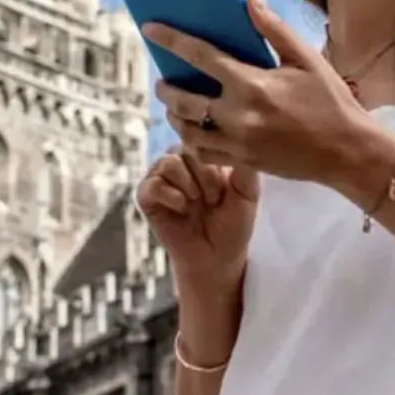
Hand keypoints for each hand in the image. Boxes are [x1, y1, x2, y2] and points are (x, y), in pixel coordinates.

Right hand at [134, 146, 257, 290]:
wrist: (217, 256)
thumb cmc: (233, 222)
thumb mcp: (248, 193)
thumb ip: (245, 167)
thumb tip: (241, 141)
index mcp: (203, 153)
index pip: (205, 137)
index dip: (218, 163)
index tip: (227, 187)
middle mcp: (179, 159)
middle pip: (186, 148)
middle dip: (206, 177)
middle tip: (214, 200)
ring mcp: (160, 175)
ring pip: (169, 163)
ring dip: (189, 187)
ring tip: (197, 204)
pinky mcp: (146, 194)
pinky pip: (153, 185)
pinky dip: (172, 197)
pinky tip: (182, 209)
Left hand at [144, 0, 376, 184]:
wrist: (347, 151)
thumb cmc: (330, 100)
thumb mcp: (306, 59)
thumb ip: (273, 29)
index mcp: (251, 83)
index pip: (200, 56)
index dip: (171, 40)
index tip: (150, 28)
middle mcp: (238, 114)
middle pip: (183, 99)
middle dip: (166, 87)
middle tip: (164, 80)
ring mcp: (237, 142)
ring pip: (187, 131)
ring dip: (175, 116)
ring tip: (176, 107)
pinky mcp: (243, 162)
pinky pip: (203, 154)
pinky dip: (192, 142)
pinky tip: (195, 132)